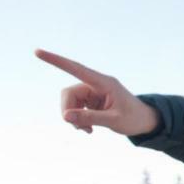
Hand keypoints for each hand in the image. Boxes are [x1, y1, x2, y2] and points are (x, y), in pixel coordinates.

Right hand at [36, 49, 159, 135]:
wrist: (145, 122)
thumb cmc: (134, 119)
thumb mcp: (113, 120)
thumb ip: (89, 118)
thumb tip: (65, 116)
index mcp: (104, 82)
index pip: (76, 69)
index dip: (56, 61)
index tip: (37, 52)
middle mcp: (96, 84)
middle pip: (68, 93)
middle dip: (68, 110)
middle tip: (77, 127)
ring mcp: (93, 92)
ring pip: (70, 102)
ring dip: (73, 118)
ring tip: (87, 130)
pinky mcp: (91, 101)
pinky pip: (75, 109)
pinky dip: (78, 120)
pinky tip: (89, 129)